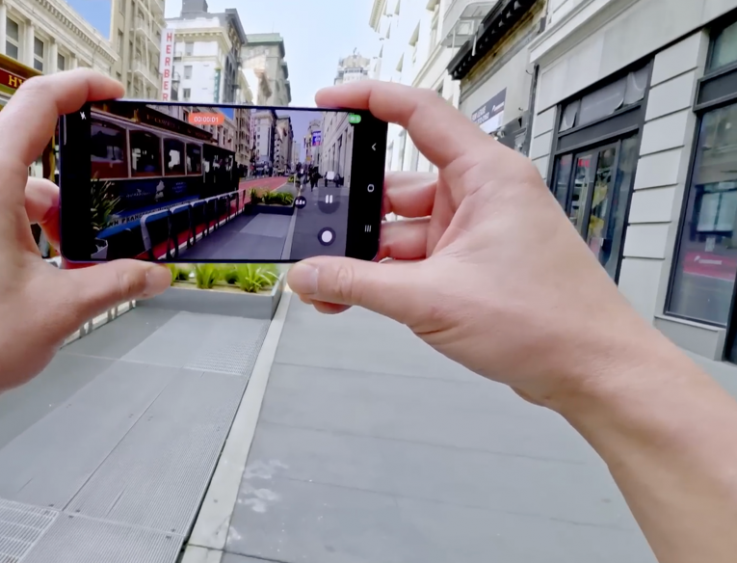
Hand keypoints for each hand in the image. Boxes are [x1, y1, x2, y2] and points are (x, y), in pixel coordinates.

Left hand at [0, 71, 170, 433]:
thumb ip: (116, 282)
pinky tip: (18, 284)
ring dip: (37, 224)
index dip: (82, 88)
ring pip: (0, 195)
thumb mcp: (59, 310)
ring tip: (53, 279)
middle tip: (90, 242)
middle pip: (25, 163)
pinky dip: (7, 235)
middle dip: (67, 200)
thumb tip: (152, 274)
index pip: (37, 104)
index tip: (110, 94)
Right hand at [288, 81, 667, 408]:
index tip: (331, 102)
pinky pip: (414, 260)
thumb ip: (358, 284)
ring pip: (401, 229)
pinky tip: (353, 295)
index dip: (369, 99)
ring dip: (364, 256)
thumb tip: (310, 275)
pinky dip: (384, 276)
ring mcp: (476, 232)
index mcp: (486, 176)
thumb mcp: (432, 299)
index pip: (419, 114)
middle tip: (313, 228)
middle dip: (354, 212)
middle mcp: (481, 196)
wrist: (591, 371)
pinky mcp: (471, 265)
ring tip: (326, 280)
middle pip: (398, 186)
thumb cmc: (549, 322)